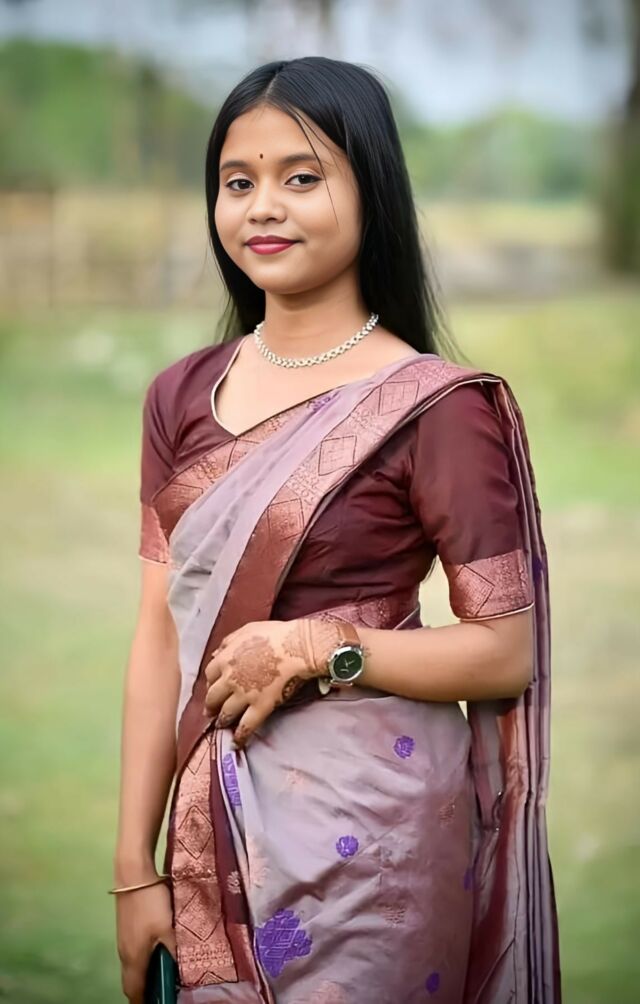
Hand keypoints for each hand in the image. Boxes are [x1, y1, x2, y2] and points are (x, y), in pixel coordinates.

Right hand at [115, 879, 176, 1003]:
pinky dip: (142, 961)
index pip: (134, 990)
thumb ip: (174, 949)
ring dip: (143, 974)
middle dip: (143, 990)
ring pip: (131, 967)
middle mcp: (124, 953)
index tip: (157, 1003)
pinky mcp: (125, 928)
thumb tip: (181, 969)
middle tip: (161, 991)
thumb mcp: (167, 927)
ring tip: (162, 974)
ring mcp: (122, 939)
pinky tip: (156, 952)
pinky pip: (132, 954)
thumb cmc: (150, 902)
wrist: (133, 872)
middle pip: (130, 981)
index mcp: (133, 958)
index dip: (143, 1002)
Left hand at [203, 618, 343, 747]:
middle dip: (211, 706)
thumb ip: (228, 642)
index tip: (213, 686)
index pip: (209, 674)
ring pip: (226, 713)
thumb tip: (216, 654)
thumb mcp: (247, 630)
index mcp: (225, 659)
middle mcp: (230, 679)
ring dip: (222, 721)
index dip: (211, 682)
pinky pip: (246, 725)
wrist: (297, 647)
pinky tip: (237, 743)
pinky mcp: (260, 707)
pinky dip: (240, 736)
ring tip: (221, 725)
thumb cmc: (275, 634)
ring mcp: (244, 695)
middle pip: (213, 697)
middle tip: (210, 712)